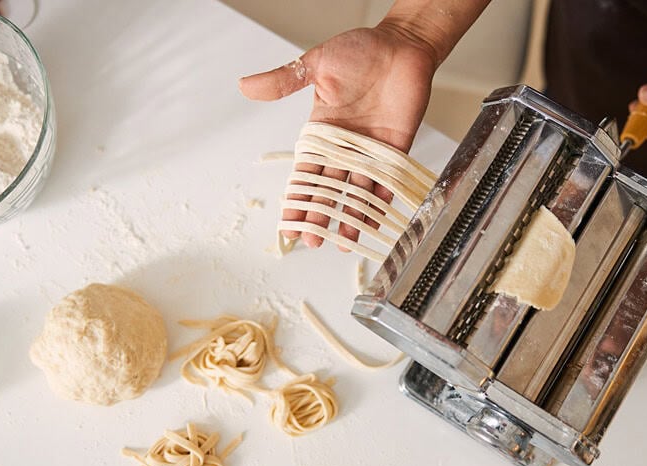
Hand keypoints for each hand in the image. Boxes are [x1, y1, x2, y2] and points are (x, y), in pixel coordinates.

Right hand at [239, 24, 436, 247]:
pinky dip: (383, 199)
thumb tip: (245, 86)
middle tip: (313, 240)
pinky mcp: (396, 149)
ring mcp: (370, 150)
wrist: (401, 44)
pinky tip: (375, 218)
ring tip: (345, 240)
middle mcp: (345, 146)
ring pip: (357, 190)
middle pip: (329, 188)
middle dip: (320, 214)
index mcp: (322, 131)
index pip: (306, 171)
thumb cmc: (360, 50)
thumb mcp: (315, 64)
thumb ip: (283, 80)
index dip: (298, 197)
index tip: (290, 221)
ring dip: (350, 215)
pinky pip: (388, 180)